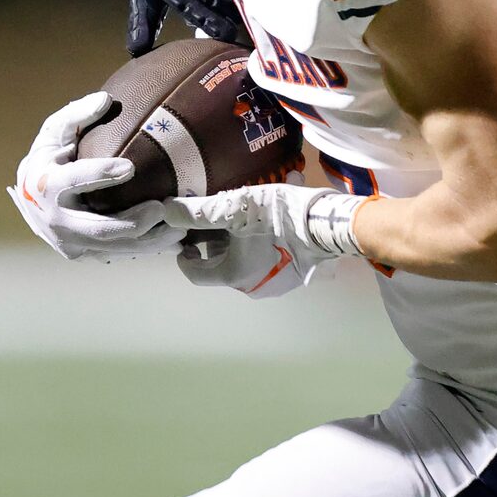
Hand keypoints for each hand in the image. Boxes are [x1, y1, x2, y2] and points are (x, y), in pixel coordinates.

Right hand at [11, 94, 183, 260]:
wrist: (30, 197)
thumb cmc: (50, 157)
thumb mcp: (55, 133)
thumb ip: (77, 115)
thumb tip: (104, 100)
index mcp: (46, 184)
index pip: (73, 180)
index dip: (100, 174)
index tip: (130, 167)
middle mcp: (55, 219)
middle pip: (99, 228)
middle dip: (134, 222)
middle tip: (163, 208)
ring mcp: (68, 241)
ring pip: (113, 248)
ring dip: (148, 242)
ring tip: (178, 230)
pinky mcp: (81, 254)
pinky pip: (115, 255)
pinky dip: (143, 250)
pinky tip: (169, 242)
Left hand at [169, 183, 363, 275]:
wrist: (329, 225)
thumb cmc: (277, 217)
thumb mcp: (233, 209)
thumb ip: (197, 212)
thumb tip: (166, 211)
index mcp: (233, 275)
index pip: (195, 273)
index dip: (185, 256)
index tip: (186, 239)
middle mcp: (253, 288)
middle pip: (222, 266)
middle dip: (217, 244)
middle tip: (220, 221)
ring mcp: (277, 285)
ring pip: (246, 264)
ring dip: (242, 243)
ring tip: (249, 218)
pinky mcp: (296, 278)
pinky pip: (269, 263)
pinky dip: (263, 247)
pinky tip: (272, 225)